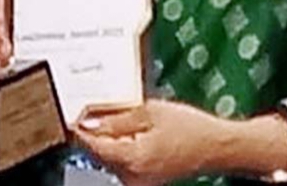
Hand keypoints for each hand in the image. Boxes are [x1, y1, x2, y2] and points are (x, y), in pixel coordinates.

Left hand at [73, 100, 286, 185]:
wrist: (216, 147)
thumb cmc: (190, 128)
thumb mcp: (149, 112)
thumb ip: (115, 119)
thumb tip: (88, 122)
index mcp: (132, 160)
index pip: (91, 146)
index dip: (78, 128)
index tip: (69, 113)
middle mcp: (132, 177)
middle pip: (98, 152)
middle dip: (94, 131)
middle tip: (96, 108)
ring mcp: (138, 181)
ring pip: (109, 157)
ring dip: (108, 138)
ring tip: (126, 118)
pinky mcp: (143, 180)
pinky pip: (122, 162)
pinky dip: (121, 145)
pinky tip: (133, 130)